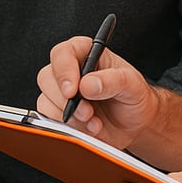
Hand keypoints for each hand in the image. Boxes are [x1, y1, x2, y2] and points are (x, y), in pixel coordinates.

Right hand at [35, 36, 159, 149]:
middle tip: (87, 112)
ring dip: (69, 117)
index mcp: (86, 53)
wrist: (136, 124)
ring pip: (46, 101)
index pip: (63, 53)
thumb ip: (113, 80)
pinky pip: (50, 121)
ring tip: (94, 121)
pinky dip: (70, 129)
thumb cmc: (133, 96)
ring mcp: (62, 93)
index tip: (73, 90)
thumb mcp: (132, 85)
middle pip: (47, 78)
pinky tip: (89, 128)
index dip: (64, 70)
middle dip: (65, 100)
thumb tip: (87, 84)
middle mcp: (70, 71)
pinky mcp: (59, 113)